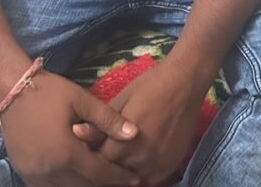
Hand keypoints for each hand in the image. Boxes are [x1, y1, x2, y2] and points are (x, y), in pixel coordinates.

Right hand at [0, 70, 140, 186]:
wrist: (12, 91)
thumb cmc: (49, 93)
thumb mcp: (81, 100)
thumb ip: (108, 119)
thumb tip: (134, 133)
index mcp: (66, 153)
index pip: (99, 173)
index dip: (119, 177)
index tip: (137, 179)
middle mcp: (50, 171)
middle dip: (105, 185)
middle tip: (123, 181)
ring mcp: (35, 176)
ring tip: (103, 180)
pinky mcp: (26, 175)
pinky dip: (67, 185)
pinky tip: (80, 178)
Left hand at [73, 58, 204, 185]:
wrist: (185, 83)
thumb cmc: (150, 86)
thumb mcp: (121, 100)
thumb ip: (99, 123)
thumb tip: (75, 133)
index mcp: (121, 146)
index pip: (96, 164)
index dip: (90, 158)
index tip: (88, 151)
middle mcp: (138, 162)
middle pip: (113, 174)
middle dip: (105, 167)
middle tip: (104, 154)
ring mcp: (156, 167)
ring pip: (131, 180)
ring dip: (123, 172)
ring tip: (121, 158)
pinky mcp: (170, 167)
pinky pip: (150, 181)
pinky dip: (140, 174)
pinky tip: (137, 162)